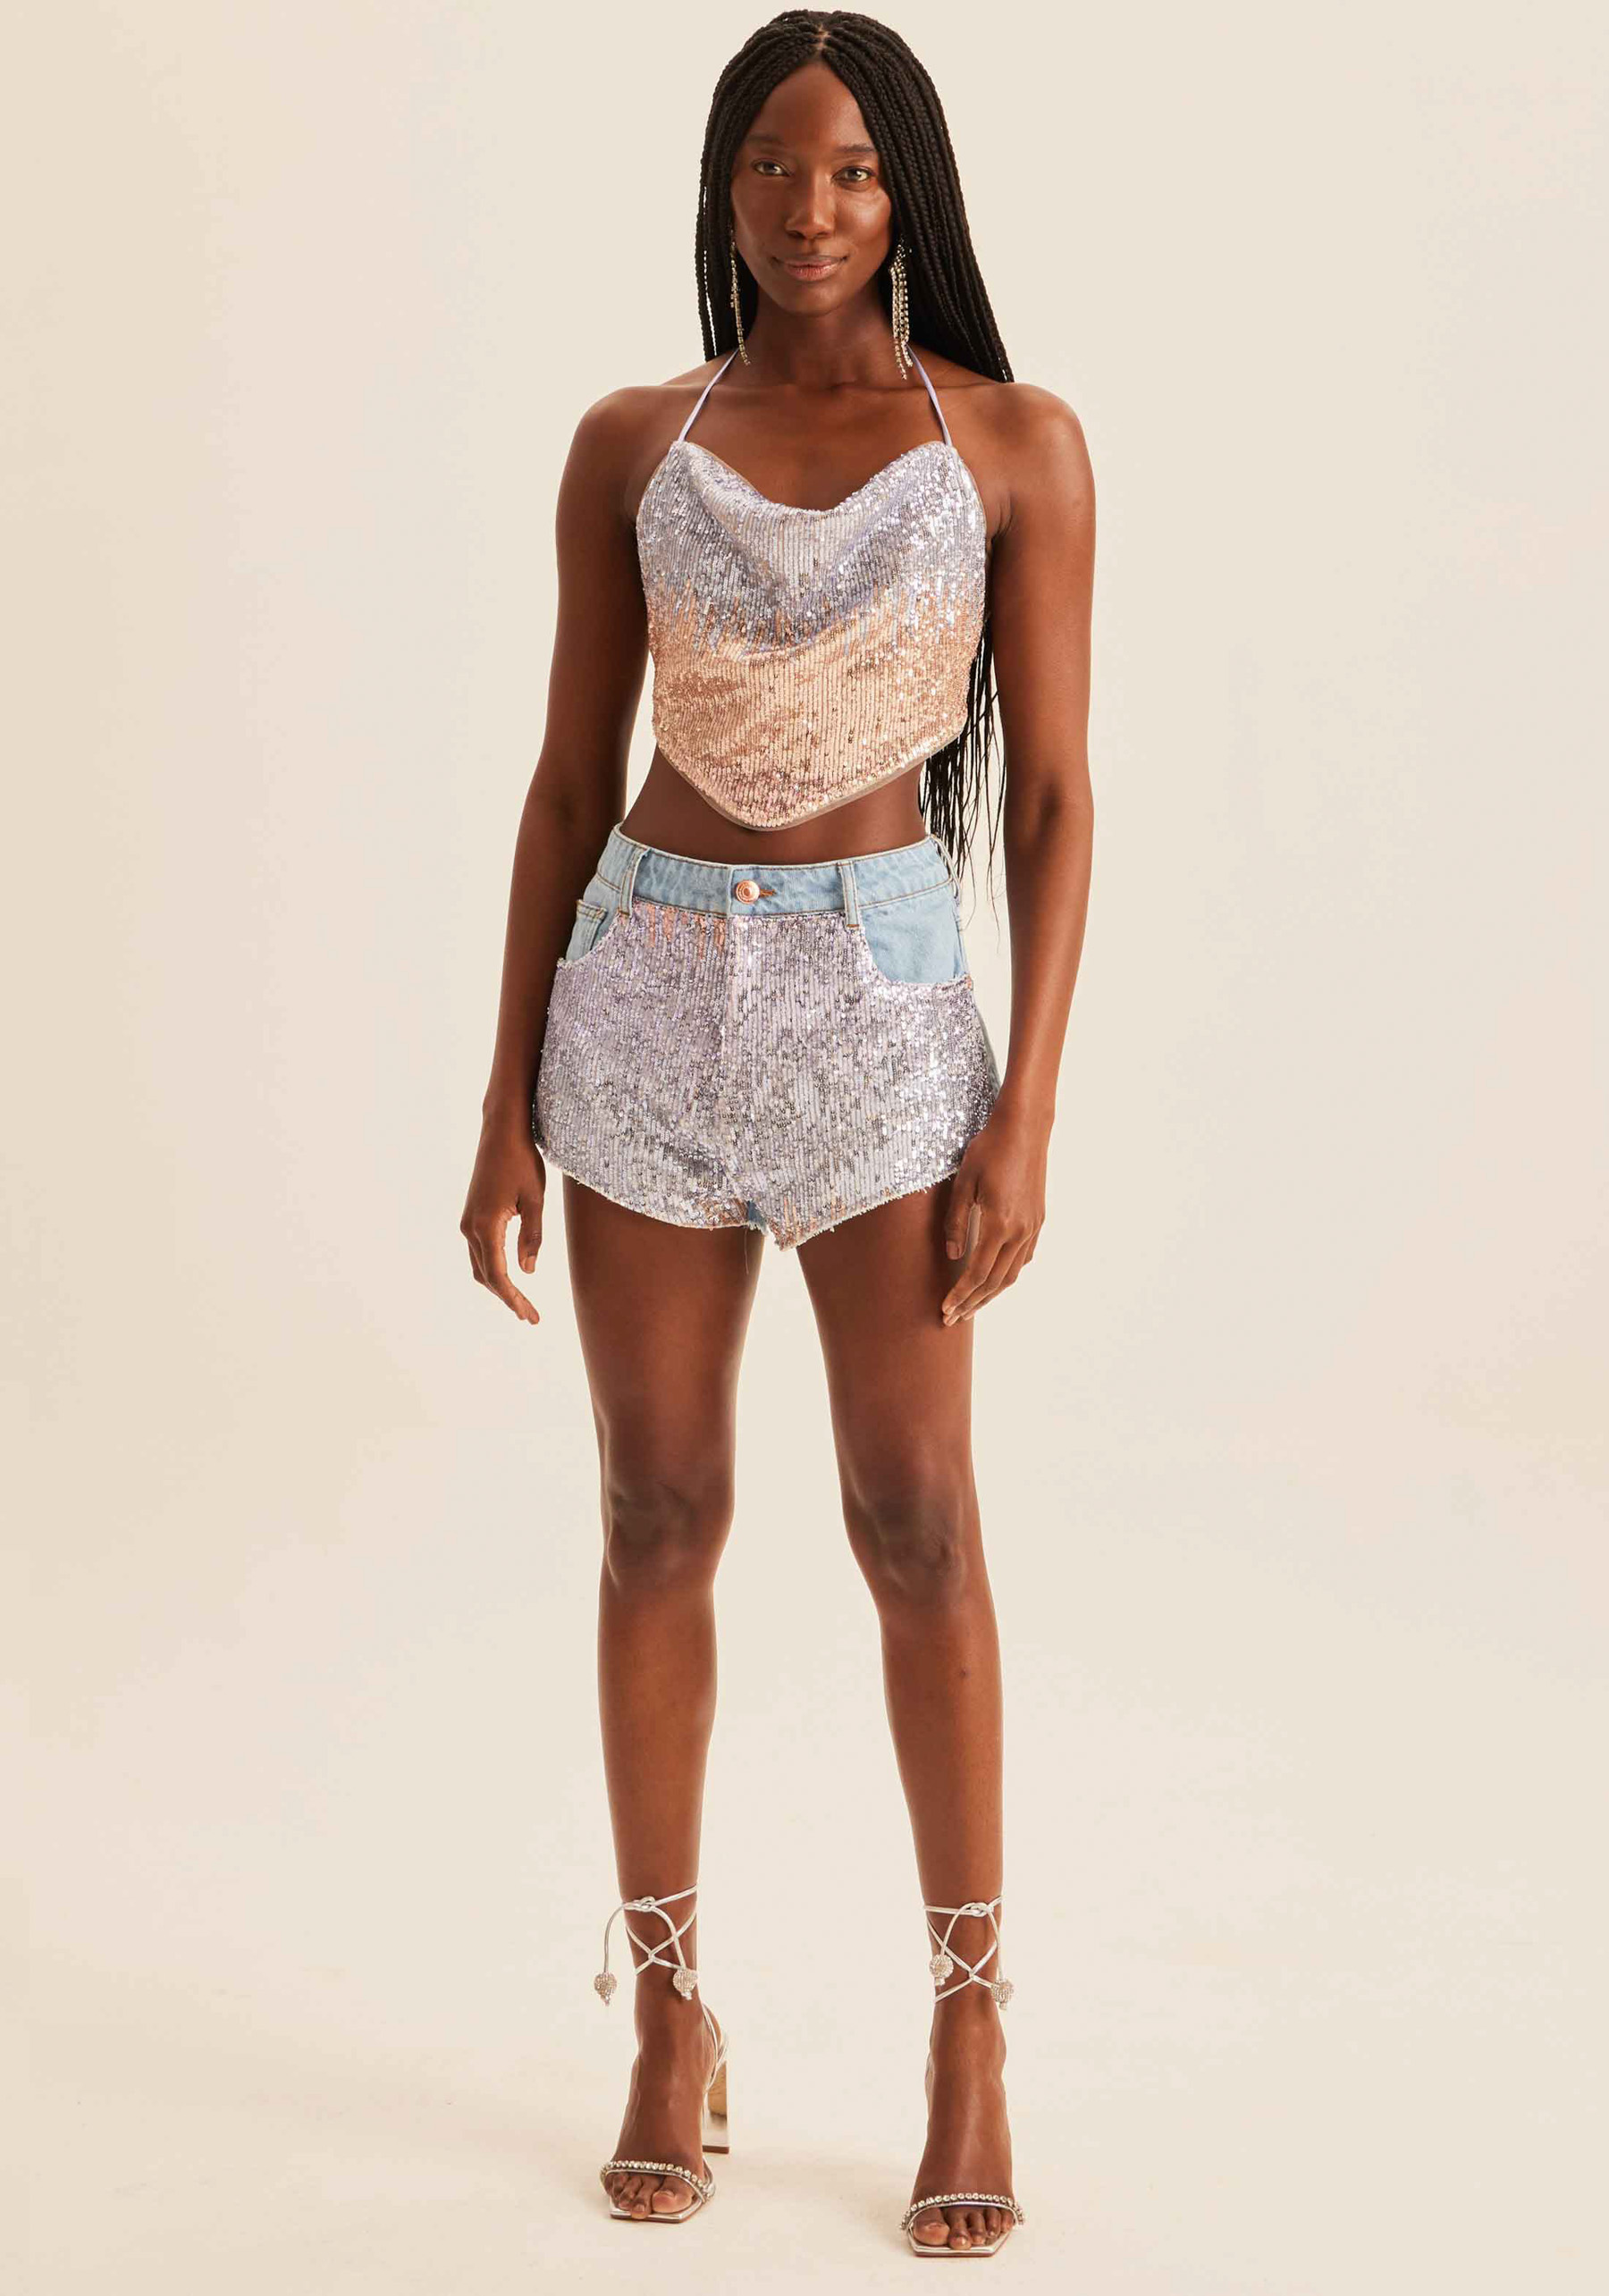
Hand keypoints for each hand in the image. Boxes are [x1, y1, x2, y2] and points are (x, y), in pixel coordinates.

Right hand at [460, 1117, 546, 1324]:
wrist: (501, 1133)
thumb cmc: (523, 1161)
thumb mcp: (535, 1200)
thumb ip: (532, 1237)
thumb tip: (528, 1271)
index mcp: (487, 1225)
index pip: (498, 1275)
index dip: (514, 1299)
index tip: (531, 1317)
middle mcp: (470, 1227)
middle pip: (486, 1276)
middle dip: (508, 1299)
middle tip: (532, 1317)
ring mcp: (467, 1222)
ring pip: (480, 1266)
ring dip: (499, 1287)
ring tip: (523, 1304)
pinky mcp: (471, 1216)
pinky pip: (479, 1252)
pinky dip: (492, 1270)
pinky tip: (510, 1277)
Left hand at [940, 1108, 1048, 1324]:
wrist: (1025, 1129)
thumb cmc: (988, 1150)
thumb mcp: (963, 1184)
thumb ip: (956, 1222)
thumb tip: (952, 1256)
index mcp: (999, 1224)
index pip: (977, 1273)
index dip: (960, 1295)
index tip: (945, 1310)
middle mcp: (1020, 1231)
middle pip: (995, 1282)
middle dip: (973, 1303)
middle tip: (952, 1320)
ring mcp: (1033, 1227)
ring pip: (1012, 1273)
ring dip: (991, 1294)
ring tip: (971, 1306)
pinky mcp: (1038, 1219)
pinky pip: (1023, 1257)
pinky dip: (1008, 1274)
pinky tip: (996, 1279)